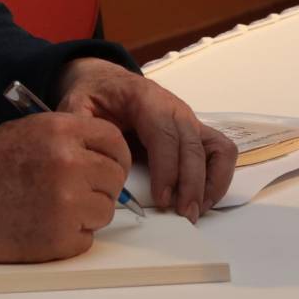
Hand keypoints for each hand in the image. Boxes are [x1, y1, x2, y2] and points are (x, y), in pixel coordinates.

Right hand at [0, 112, 129, 261]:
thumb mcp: (28, 131)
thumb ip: (69, 137)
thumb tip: (105, 152)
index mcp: (62, 131)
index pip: (115, 142)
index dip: (115, 155)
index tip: (110, 165)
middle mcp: (70, 164)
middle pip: (114, 178)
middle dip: (100, 186)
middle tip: (76, 191)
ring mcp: (67, 204)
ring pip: (104, 210)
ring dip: (87, 213)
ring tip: (52, 208)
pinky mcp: (60, 238)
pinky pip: (86, 238)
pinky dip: (70, 236)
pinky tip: (42, 226)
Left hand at [57, 57, 235, 220]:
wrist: (108, 83)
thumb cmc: (95, 96)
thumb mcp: (77, 105)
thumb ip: (80, 129)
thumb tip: (93, 160)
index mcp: (146, 99)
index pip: (165, 134)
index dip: (167, 168)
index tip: (162, 199)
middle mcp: (176, 108)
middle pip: (193, 147)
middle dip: (191, 184)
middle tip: (182, 216)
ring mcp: (190, 120)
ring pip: (216, 149)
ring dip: (210, 182)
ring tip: (195, 211)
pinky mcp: (196, 133)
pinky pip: (221, 152)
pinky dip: (219, 177)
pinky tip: (203, 200)